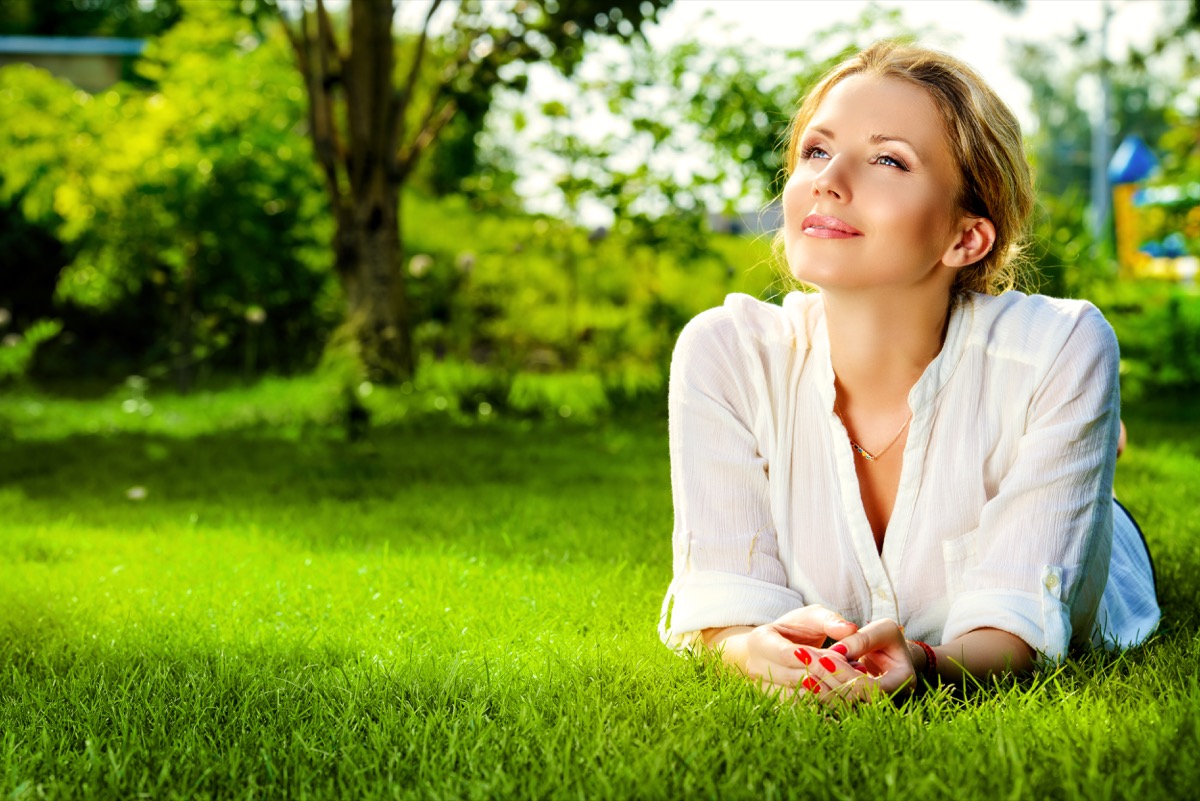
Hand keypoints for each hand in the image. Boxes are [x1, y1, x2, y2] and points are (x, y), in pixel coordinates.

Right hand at [708, 605, 857, 690]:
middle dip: (826, 677)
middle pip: (793, 679)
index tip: (841, 658)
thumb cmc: (796, 628)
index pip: (786, 654)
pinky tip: (842, 696)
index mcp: (759, 640)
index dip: (814, 659)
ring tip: (852, 684)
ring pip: (797, 698)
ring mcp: (762, 687)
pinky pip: (800, 708)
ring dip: (828, 693)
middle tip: (855, 674)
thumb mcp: (812, 617)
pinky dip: (823, 703)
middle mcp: (755, 666)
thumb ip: (831, 621)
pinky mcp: (773, 702)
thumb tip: (850, 629)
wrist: (777, 646)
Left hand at [794, 618, 916, 706]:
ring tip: (802, 670)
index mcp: (903, 680)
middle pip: (854, 700)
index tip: (824, 657)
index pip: (872, 687)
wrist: (887, 654)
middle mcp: (891, 701)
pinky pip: (837, 707)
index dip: (846, 673)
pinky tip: (805, 681)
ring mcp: (874, 708)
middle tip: (804, 659)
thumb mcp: (882, 629)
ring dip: (820, 689)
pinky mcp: (857, 708)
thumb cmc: (887, 637)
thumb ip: (862, 638)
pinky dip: (821, 695)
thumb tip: (838, 651)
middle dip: (829, 679)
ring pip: (842, 708)